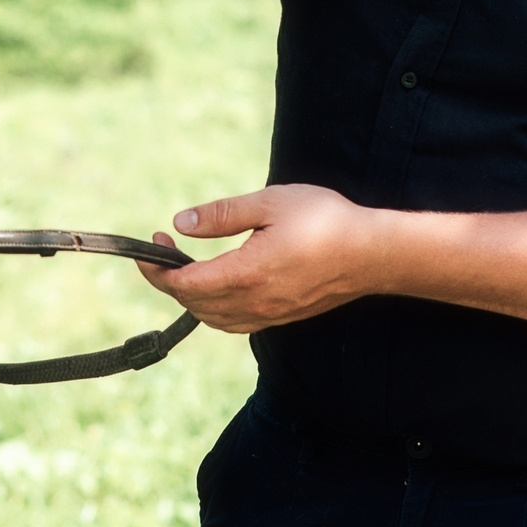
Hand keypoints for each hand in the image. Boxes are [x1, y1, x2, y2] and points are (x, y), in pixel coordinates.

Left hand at [136, 183, 392, 334]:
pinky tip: (216, 287)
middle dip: (168, 280)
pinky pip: (235, 324)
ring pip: (212, 319)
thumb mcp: (270, 203)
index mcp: (246, 273)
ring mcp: (269, 315)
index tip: (153, 244)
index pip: (185, 283)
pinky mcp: (282, 317)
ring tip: (185, 266)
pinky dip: (214, 310)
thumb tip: (181, 223)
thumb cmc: (326, 220)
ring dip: (190, 297)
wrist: (373, 254)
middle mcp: (254, 302)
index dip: (158, 268)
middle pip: (194, 303)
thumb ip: (222, 215)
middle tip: (164, 250)